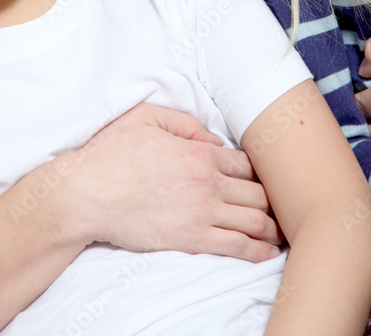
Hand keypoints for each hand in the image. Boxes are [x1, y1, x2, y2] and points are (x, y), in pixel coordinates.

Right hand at [64, 102, 282, 260]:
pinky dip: (257, 250)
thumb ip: (185, 122)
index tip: (265, 180)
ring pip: (253, 220)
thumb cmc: (113, 154)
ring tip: (281, 232)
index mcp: (198, 152)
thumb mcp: (147, 117)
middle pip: (256, 192)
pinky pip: (236, 246)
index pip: (244, 162)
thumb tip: (212, 138)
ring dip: (271, 227)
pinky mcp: (192, 238)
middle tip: (281, 208)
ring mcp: (202, 212)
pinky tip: (268, 253)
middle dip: (272, 200)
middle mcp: (207, 181)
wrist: (88, 193)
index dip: (258, 172)